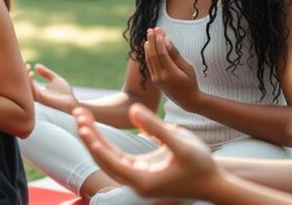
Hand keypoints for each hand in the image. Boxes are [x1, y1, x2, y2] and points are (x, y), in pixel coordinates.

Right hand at [26, 63, 77, 112]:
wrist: (73, 102)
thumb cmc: (65, 93)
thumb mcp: (55, 79)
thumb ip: (45, 73)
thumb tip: (36, 65)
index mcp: (38, 91)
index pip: (28, 82)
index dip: (26, 73)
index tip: (26, 64)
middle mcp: (36, 94)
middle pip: (25, 85)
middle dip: (23, 75)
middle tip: (25, 65)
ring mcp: (39, 97)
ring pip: (27, 88)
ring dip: (25, 78)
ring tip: (27, 68)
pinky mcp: (42, 99)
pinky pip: (32, 91)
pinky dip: (30, 82)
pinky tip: (31, 74)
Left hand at [74, 104, 219, 200]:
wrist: (214, 182)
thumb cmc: (201, 164)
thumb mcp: (180, 142)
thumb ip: (155, 126)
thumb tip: (133, 110)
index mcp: (142, 179)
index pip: (109, 160)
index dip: (94, 142)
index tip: (82, 124)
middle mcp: (135, 182)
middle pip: (103, 158)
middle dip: (89, 135)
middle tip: (78, 112)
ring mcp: (136, 178)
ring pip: (107, 157)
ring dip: (94, 137)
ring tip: (82, 116)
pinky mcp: (140, 172)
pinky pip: (115, 157)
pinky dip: (104, 142)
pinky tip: (94, 126)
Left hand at [145, 28, 201, 110]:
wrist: (188, 100)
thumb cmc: (191, 82)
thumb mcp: (187, 67)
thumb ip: (176, 54)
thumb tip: (167, 41)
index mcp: (171, 74)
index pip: (162, 54)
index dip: (159, 41)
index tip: (159, 31)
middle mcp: (161, 77)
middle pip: (153, 55)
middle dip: (152, 41)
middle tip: (151, 29)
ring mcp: (156, 79)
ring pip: (149, 60)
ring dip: (148, 46)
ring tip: (149, 35)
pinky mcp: (154, 80)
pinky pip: (150, 64)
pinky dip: (148, 54)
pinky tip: (148, 46)